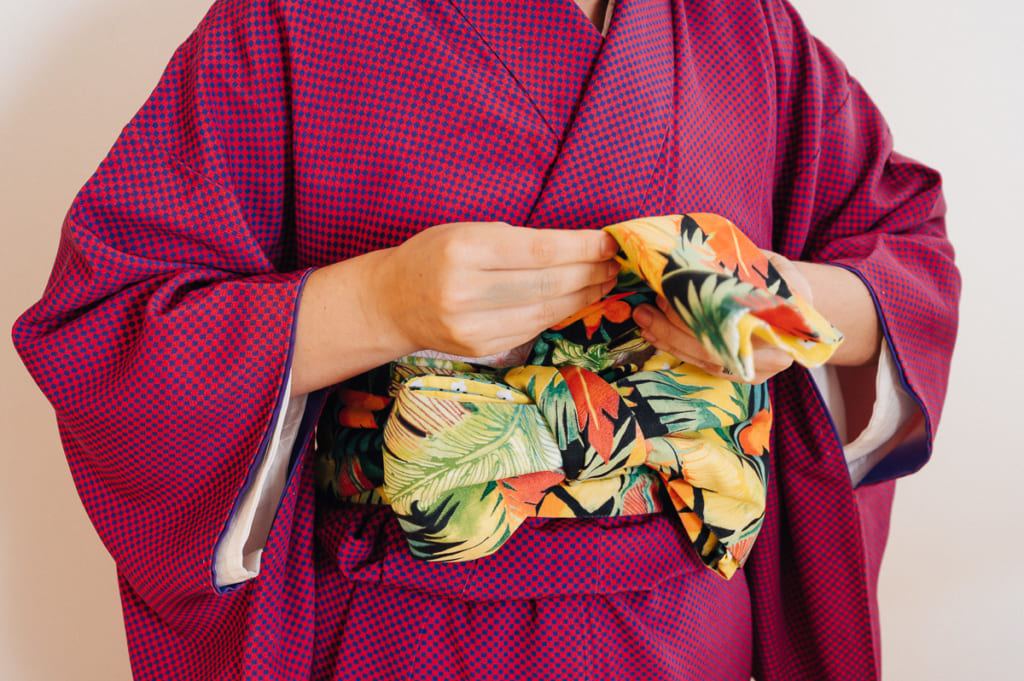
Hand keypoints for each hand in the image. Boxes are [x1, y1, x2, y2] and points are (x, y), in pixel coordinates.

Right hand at [366, 222, 619, 357]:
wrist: (391, 302)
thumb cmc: (433, 257)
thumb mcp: (466, 231)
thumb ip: (517, 239)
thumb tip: (580, 246)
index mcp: (463, 249)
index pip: (540, 250)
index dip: (582, 247)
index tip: (609, 242)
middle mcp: (465, 290)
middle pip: (548, 283)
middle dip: (590, 272)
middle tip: (614, 264)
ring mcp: (472, 325)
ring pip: (545, 309)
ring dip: (583, 295)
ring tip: (604, 280)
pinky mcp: (480, 347)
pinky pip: (532, 327)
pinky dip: (559, 311)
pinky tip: (575, 299)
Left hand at [631, 250, 812, 383]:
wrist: (794, 303)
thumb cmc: (776, 278)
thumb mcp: (765, 264)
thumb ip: (740, 268)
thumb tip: (695, 262)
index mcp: (788, 321)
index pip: (734, 320)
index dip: (699, 309)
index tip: (670, 292)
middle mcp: (777, 353)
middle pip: (717, 346)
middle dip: (675, 328)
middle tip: (645, 309)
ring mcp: (759, 370)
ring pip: (707, 360)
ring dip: (669, 340)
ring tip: (643, 320)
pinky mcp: (742, 377)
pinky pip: (704, 367)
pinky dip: (677, 350)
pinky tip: (654, 334)